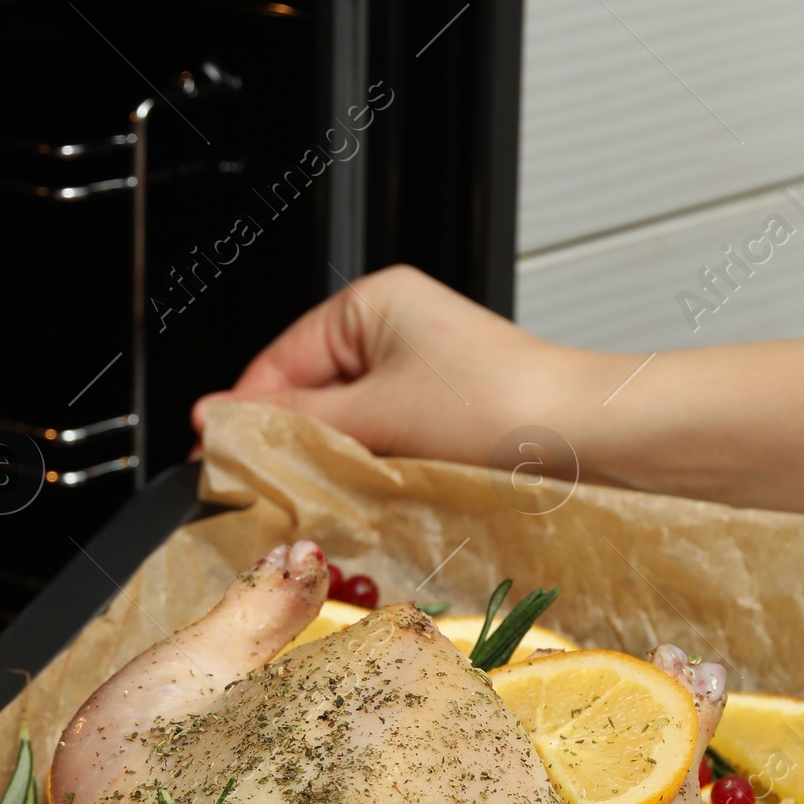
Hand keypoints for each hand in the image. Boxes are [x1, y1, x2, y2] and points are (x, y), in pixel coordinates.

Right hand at [191, 264, 574, 466]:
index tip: (215, 458)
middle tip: (261, 488)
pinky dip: (368, 474)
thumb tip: (220, 422)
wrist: (588, 442)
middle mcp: (397, 332)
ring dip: (331, 464)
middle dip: (291, 442)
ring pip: (346, 428)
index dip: (246, 412)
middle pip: (310, 396)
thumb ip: (294, 423)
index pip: (280, 360)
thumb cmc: (502, 404)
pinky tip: (363, 499)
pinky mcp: (442, 421)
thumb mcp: (377, 413)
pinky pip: (381, 448)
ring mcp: (420, 378)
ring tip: (320, 496)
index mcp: (373, 303)